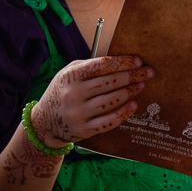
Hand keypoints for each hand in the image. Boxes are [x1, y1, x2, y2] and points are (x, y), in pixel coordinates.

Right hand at [31, 55, 152, 147]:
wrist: (44, 122)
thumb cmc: (62, 92)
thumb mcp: (67, 74)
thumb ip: (89, 67)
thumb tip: (119, 62)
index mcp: (70, 76)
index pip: (101, 66)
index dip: (122, 62)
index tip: (138, 60)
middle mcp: (73, 94)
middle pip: (109, 83)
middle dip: (132, 76)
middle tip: (148, 72)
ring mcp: (78, 113)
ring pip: (111, 101)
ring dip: (130, 92)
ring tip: (141, 85)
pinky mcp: (84, 130)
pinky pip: (108, 122)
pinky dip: (123, 113)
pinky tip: (133, 105)